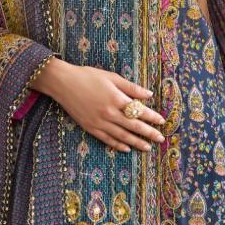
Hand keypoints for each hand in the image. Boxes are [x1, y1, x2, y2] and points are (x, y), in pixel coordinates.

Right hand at [31, 59, 164, 150]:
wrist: (63, 83)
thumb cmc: (87, 76)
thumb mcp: (111, 77)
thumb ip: (131, 87)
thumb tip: (149, 94)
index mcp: (116, 99)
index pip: (139, 111)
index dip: (152, 117)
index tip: (162, 121)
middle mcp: (110, 113)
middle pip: (134, 126)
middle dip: (149, 133)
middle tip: (161, 139)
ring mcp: (100, 123)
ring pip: (122, 136)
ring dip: (137, 142)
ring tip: (148, 147)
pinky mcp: (91, 128)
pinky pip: (107, 139)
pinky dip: (118, 145)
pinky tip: (127, 148)